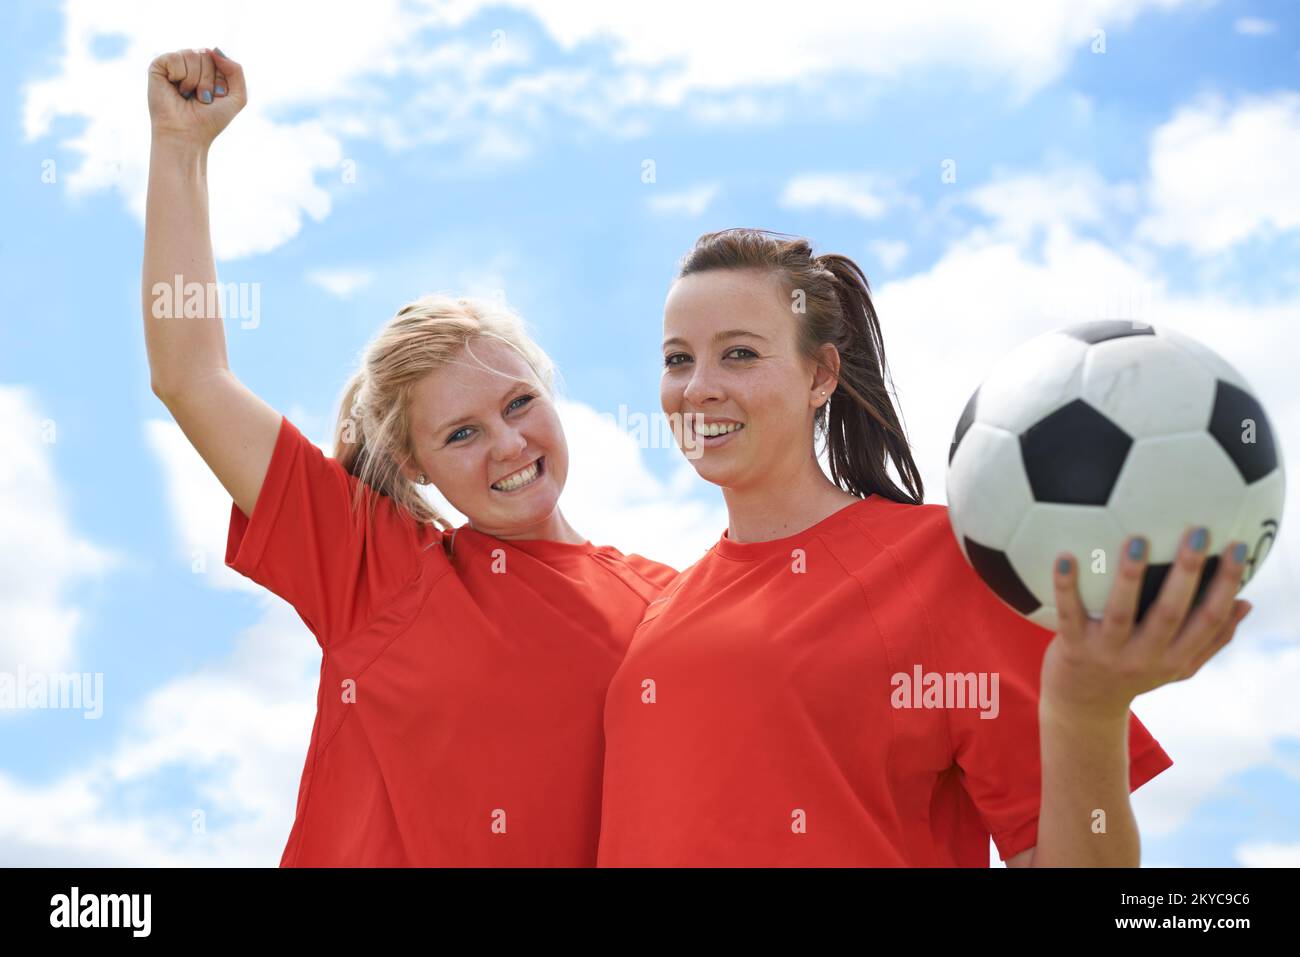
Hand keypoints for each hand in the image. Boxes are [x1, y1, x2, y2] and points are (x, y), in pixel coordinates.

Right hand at [147, 47, 244, 145]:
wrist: (187, 135)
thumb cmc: (210, 120)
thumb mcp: (237, 97)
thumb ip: (236, 71)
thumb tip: (214, 49)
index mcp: (206, 69)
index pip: (217, 57)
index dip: (221, 79)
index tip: (216, 97)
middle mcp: (189, 64)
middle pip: (206, 54)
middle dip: (208, 80)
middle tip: (201, 98)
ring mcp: (174, 65)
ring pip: (192, 54)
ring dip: (195, 80)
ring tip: (188, 95)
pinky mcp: (158, 66)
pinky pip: (176, 57)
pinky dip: (180, 76)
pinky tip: (176, 90)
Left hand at [1040, 525, 1252, 722]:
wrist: (1084, 708)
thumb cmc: (1136, 674)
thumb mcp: (1178, 666)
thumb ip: (1211, 639)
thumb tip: (1247, 602)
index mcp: (1176, 657)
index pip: (1209, 619)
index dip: (1226, 584)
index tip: (1238, 547)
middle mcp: (1145, 657)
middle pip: (1171, 613)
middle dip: (1187, 573)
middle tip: (1197, 532)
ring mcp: (1107, 653)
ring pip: (1121, 612)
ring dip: (1130, 576)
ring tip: (1137, 539)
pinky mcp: (1073, 648)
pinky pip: (1069, 614)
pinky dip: (1066, 586)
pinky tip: (1066, 556)